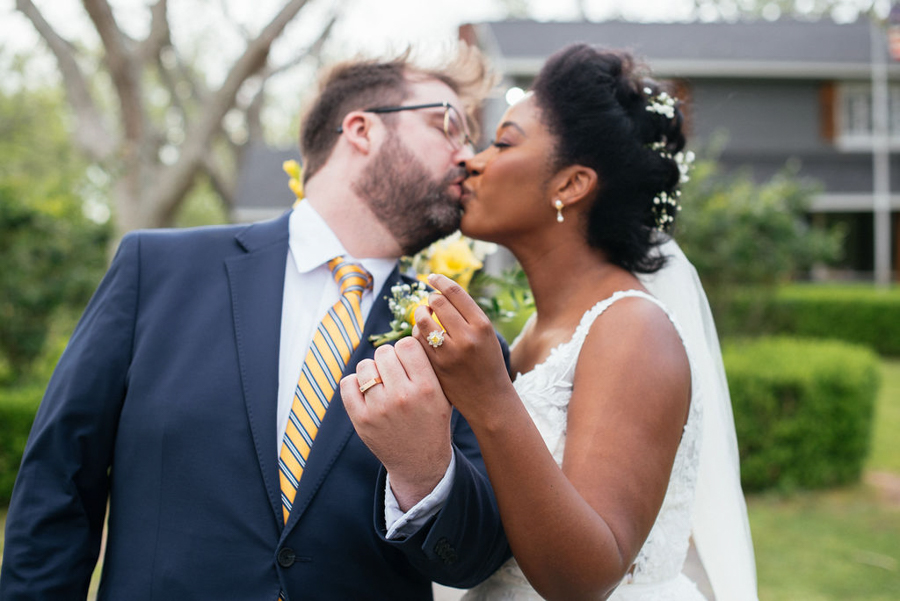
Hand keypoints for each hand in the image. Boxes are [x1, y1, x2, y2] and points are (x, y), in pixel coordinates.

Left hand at [340, 337, 452, 510]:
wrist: (420, 462)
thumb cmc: (432, 420)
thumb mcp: (442, 392)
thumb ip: (430, 363)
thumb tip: (414, 328)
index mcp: (426, 388)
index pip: (407, 344)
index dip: (405, 349)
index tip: (408, 360)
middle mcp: (402, 397)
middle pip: (384, 352)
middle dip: (388, 359)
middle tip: (394, 373)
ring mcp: (379, 409)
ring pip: (365, 366)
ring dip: (372, 371)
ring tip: (382, 385)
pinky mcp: (360, 419)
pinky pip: (347, 383)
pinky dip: (355, 384)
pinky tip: (367, 392)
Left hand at [411, 274, 514, 424]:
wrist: (489, 399)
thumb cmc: (487, 363)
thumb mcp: (486, 336)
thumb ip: (467, 315)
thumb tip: (440, 291)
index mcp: (482, 325)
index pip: (455, 292)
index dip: (440, 281)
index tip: (431, 277)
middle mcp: (467, 336)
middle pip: (437, 302)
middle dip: (430, 299)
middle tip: (430, 302)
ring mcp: (450, 352)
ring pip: (423, 319)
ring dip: (420, 313)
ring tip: (424, 315)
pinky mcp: (436, 365)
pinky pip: (418, 340)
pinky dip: (417, 332)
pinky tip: (422, 334)